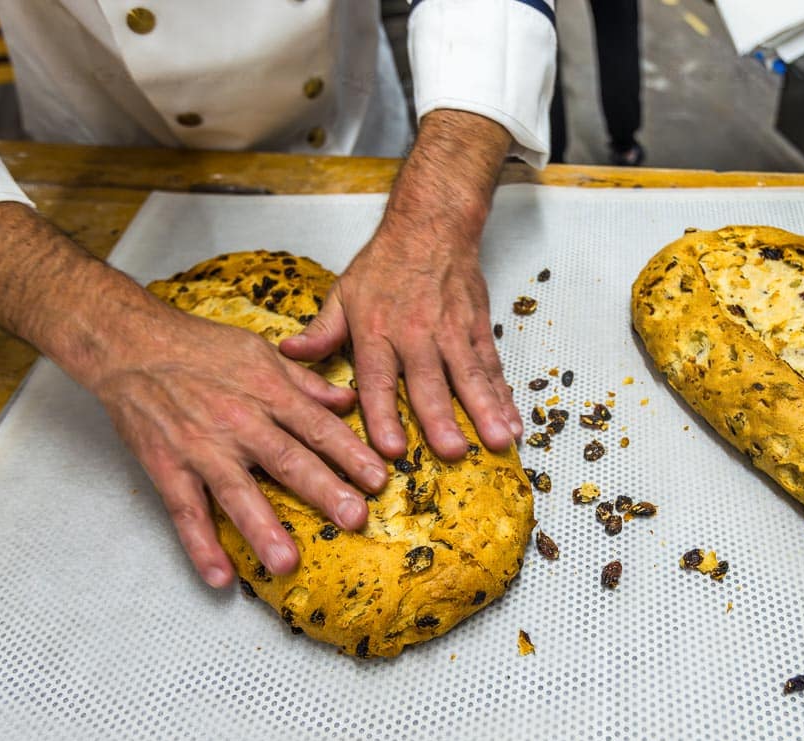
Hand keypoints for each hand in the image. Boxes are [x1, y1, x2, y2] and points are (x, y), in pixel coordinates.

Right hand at [89, 301, 389, 586]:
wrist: (132, 344)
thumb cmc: (200, 347)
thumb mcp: (261, 352)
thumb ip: (306, 382)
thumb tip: (348, 403)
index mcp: (268, 392)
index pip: (318, 427)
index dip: (350, 453)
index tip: (378, 478)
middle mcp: (239, 421)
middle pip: (287, 460)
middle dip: (324, 490)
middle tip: (355, 518)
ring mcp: (200, 447)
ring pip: (236, 492)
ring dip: (262, 528)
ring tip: (287, 562)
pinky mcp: (166, 467)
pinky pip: (185, 512)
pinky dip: (200, 546)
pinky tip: (219, 577)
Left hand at [281, 109, 523, 459]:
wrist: (431, 226)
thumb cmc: (386, 263)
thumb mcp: (343, 293)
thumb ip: (321, 331)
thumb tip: (290, 355)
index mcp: (377, 330)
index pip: (378, 379)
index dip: (384, 415)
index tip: (390, 448)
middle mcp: (416, 335)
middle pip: (430, 382)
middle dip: (442, 419)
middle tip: (452, 451)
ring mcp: (452, 332)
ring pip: (469, 377)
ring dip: (485, 410)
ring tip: (499, 441)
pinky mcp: (478, 329)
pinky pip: (491, 367)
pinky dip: (504, 396)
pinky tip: (513, 422)